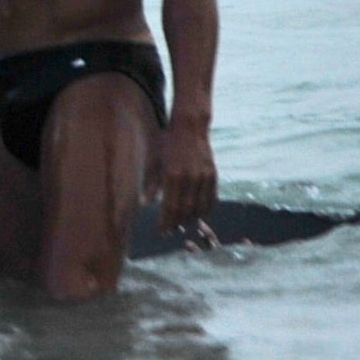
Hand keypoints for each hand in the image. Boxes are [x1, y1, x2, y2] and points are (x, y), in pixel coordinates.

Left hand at [150, 116, 217, 230]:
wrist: (190, 128)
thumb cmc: (167, 145)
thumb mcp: (154, 161)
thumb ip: (151, 184)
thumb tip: (146, 204)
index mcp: (172, 175)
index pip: (170, 207)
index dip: (166, 222)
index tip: (162, 231)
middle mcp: (189, 178)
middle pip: (185, 210)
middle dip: (178, 223)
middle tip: (171, 230)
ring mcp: (203, 177)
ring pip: (200, 207)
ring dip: (191, 219)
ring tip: (183, 224)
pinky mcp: (213, 174)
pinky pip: (212, 198)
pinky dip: (206, 209)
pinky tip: (199, 214)